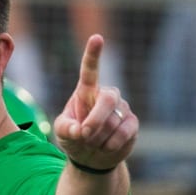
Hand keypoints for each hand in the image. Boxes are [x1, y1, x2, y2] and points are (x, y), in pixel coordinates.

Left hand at [53, 34, 137, 170]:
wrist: (90, 157)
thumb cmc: (74, 138)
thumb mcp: (62, 132)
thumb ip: (66, 128)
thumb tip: (80, 130)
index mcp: (86, 92)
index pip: (90, 70)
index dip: (93, 54)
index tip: (96, 38)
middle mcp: (106, 96)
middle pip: (108, 98)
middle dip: (96, 119)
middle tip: (84, 134)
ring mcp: (121, 108)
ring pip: (114, 121)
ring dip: (99, 137)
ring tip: (92, 143)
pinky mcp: (132, 123)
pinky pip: (125, 132)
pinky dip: (111, 143)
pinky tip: (105, 146)